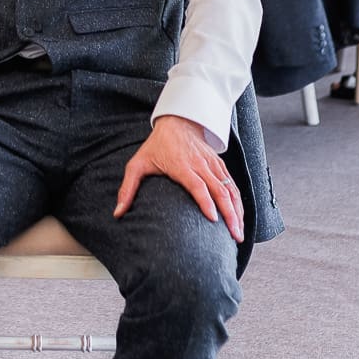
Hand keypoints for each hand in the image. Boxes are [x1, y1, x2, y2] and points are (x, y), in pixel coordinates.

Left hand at [115, 116, 243, 242]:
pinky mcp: (220, 165)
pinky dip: (239, 202)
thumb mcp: (137, 164)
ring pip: (230, 189)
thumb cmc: (156, 146)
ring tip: (240, 232)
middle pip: (219, 190)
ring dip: (237, 211)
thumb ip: (127, 189)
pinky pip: (232, 185)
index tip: (213, 220)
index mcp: (181, 166)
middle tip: (234, 236)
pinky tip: (240, 217)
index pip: (197, 185)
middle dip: (229, 214)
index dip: (206, 202)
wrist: (177, 122)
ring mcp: (212, 165)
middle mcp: (200, 165)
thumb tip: (117, 213)